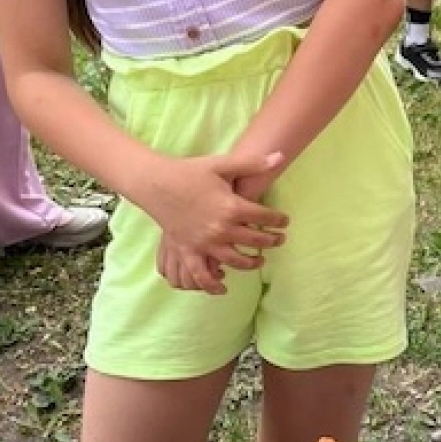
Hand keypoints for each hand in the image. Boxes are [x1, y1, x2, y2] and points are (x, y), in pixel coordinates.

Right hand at [139, 151, 288, 294]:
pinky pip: (202, 276)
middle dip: (272, 241)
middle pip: (256, 241)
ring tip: (260, 259)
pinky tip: (224, 286)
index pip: (265, 217)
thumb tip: (280, 156)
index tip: (284, 221)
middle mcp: (221, 229)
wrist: (156, 183)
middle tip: (280, 239)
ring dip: (252, 263)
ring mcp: (204, 243)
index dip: (279, 220)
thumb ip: (253, 163)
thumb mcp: (222, 164)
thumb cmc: (190, 172)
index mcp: (232, 207)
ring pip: (236, 261)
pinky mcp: (188, 252)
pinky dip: (213, 285)